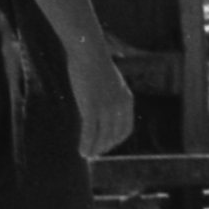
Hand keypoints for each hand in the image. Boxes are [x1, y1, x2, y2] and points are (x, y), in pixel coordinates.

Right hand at [68, 39, 142, 159]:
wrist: (88, 52)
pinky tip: (81, 151)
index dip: (116, 141)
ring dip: (94, 150)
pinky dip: (86, 144)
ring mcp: (106, 107)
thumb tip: (102, 112)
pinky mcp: (91, 107)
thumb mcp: (109, 84)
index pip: (125, 129)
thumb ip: (109, 98)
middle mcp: (119, 106)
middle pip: (113, 136)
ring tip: (86, 156)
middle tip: (94, 154)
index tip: (106, 146)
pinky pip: (90, 132)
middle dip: (103, 147)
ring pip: (101, 137)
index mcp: (127, 100)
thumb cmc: (95, 65)